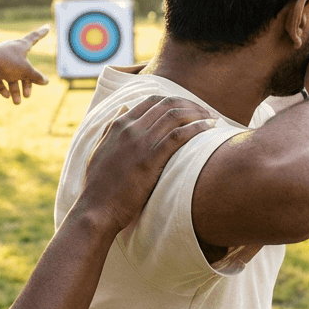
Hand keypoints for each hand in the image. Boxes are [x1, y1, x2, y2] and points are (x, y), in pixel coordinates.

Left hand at [0, 26, 50, 103]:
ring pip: (11, 76)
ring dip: (15, 90)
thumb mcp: (25, 71)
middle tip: (27, 95)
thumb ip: (36, 76)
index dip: (42, 33)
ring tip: (16, 102)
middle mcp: (11, 51)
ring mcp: (1, 59)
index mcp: (20, 46)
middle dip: (26, 83)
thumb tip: (46, 81)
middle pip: (24, 68)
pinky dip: (3, 87)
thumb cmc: (6, 63)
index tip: (47, 26)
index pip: (34, 37)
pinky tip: (6, 96)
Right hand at [76, 96, 214, 231]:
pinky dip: (197, 128)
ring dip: (198, 114)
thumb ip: (111, 127)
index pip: (152, 101)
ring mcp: (141, 143)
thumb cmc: (98, 185)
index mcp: (119, 125)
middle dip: (190, 105)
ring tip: (212, 119)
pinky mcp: (150, 159)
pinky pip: (179, 136)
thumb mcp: (100, 149)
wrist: (96, 208)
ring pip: (175, 116)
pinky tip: (209, 128)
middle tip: (205, 112)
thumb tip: (123, 108)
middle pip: (167, 105)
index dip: (174, 100)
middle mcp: (131, 129)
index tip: (189, 107)